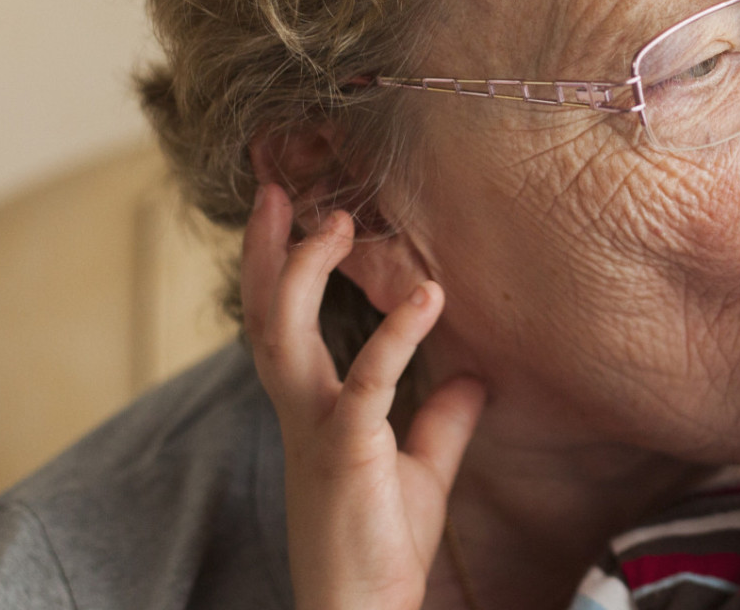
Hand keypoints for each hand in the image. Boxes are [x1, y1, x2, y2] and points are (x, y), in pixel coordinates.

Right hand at [242, 183, 486, 609]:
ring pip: (288, 337)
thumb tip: (471, 376)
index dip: (278, 266)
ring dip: (309, 273)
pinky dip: (396, 336)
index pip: (282, 324)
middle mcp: (303, 414)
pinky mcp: (349, 456)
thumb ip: (440, 421)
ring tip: (338, 221)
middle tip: (281, 190)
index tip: (285, 209)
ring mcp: (318, 433)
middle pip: (267, 317)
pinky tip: (428, 298)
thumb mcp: (423, 472)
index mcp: (313, 411)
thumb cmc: (382, 550)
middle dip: (270, 252)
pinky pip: (368, 385)